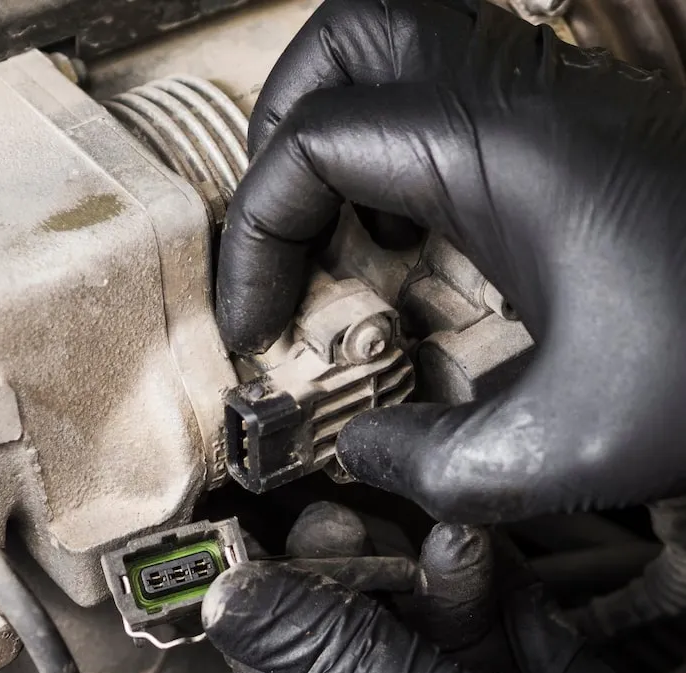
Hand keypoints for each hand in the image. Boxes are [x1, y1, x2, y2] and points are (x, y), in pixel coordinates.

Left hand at [202, 559, 685, 672]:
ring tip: (438, 536)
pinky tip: (484, 553)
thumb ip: (343, 664)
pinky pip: (524, 641)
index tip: (258, 571)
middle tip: (337, 529)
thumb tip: (244, 606)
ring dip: (438, 584)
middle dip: (359, 596)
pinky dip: (505, 594)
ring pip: (453, 650)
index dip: (277, 641)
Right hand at [216, 0, 685, 522]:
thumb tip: (367, 452)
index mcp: (501, 152)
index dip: (257, 236)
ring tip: (337, 235)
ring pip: (403, 51)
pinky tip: (419, 241)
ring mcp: (555, 103)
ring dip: (341, 131)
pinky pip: (456, 100)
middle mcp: (522, 100)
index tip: (256, 322)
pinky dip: (407, 155)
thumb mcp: (563, 452)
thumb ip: (434, 467)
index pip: (312, 144)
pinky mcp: (578, 133)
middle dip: (281, 131)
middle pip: (348, 39)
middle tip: (280, 233)